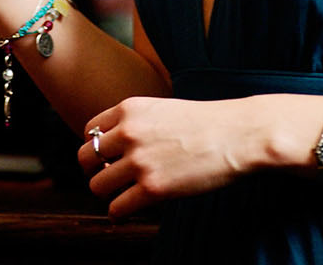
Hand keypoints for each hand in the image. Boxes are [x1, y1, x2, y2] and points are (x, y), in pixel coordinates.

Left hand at [78, 96, 295, 218]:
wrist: (238, 135)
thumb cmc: (207, 124)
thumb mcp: (164, 109)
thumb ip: (137, 123)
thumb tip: (115, 147)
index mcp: (130, 109)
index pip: (90, 131)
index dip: (97, 147)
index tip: (109, 158)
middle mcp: (129, 132)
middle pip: (85, 158)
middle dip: (94, 170)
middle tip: (111, 177)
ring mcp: (139, 161)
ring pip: (97, 185)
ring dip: (107, 193)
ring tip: (122, 195)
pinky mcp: (152, 188)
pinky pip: (116, 208)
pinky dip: (117, 213)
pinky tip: (126, 212)